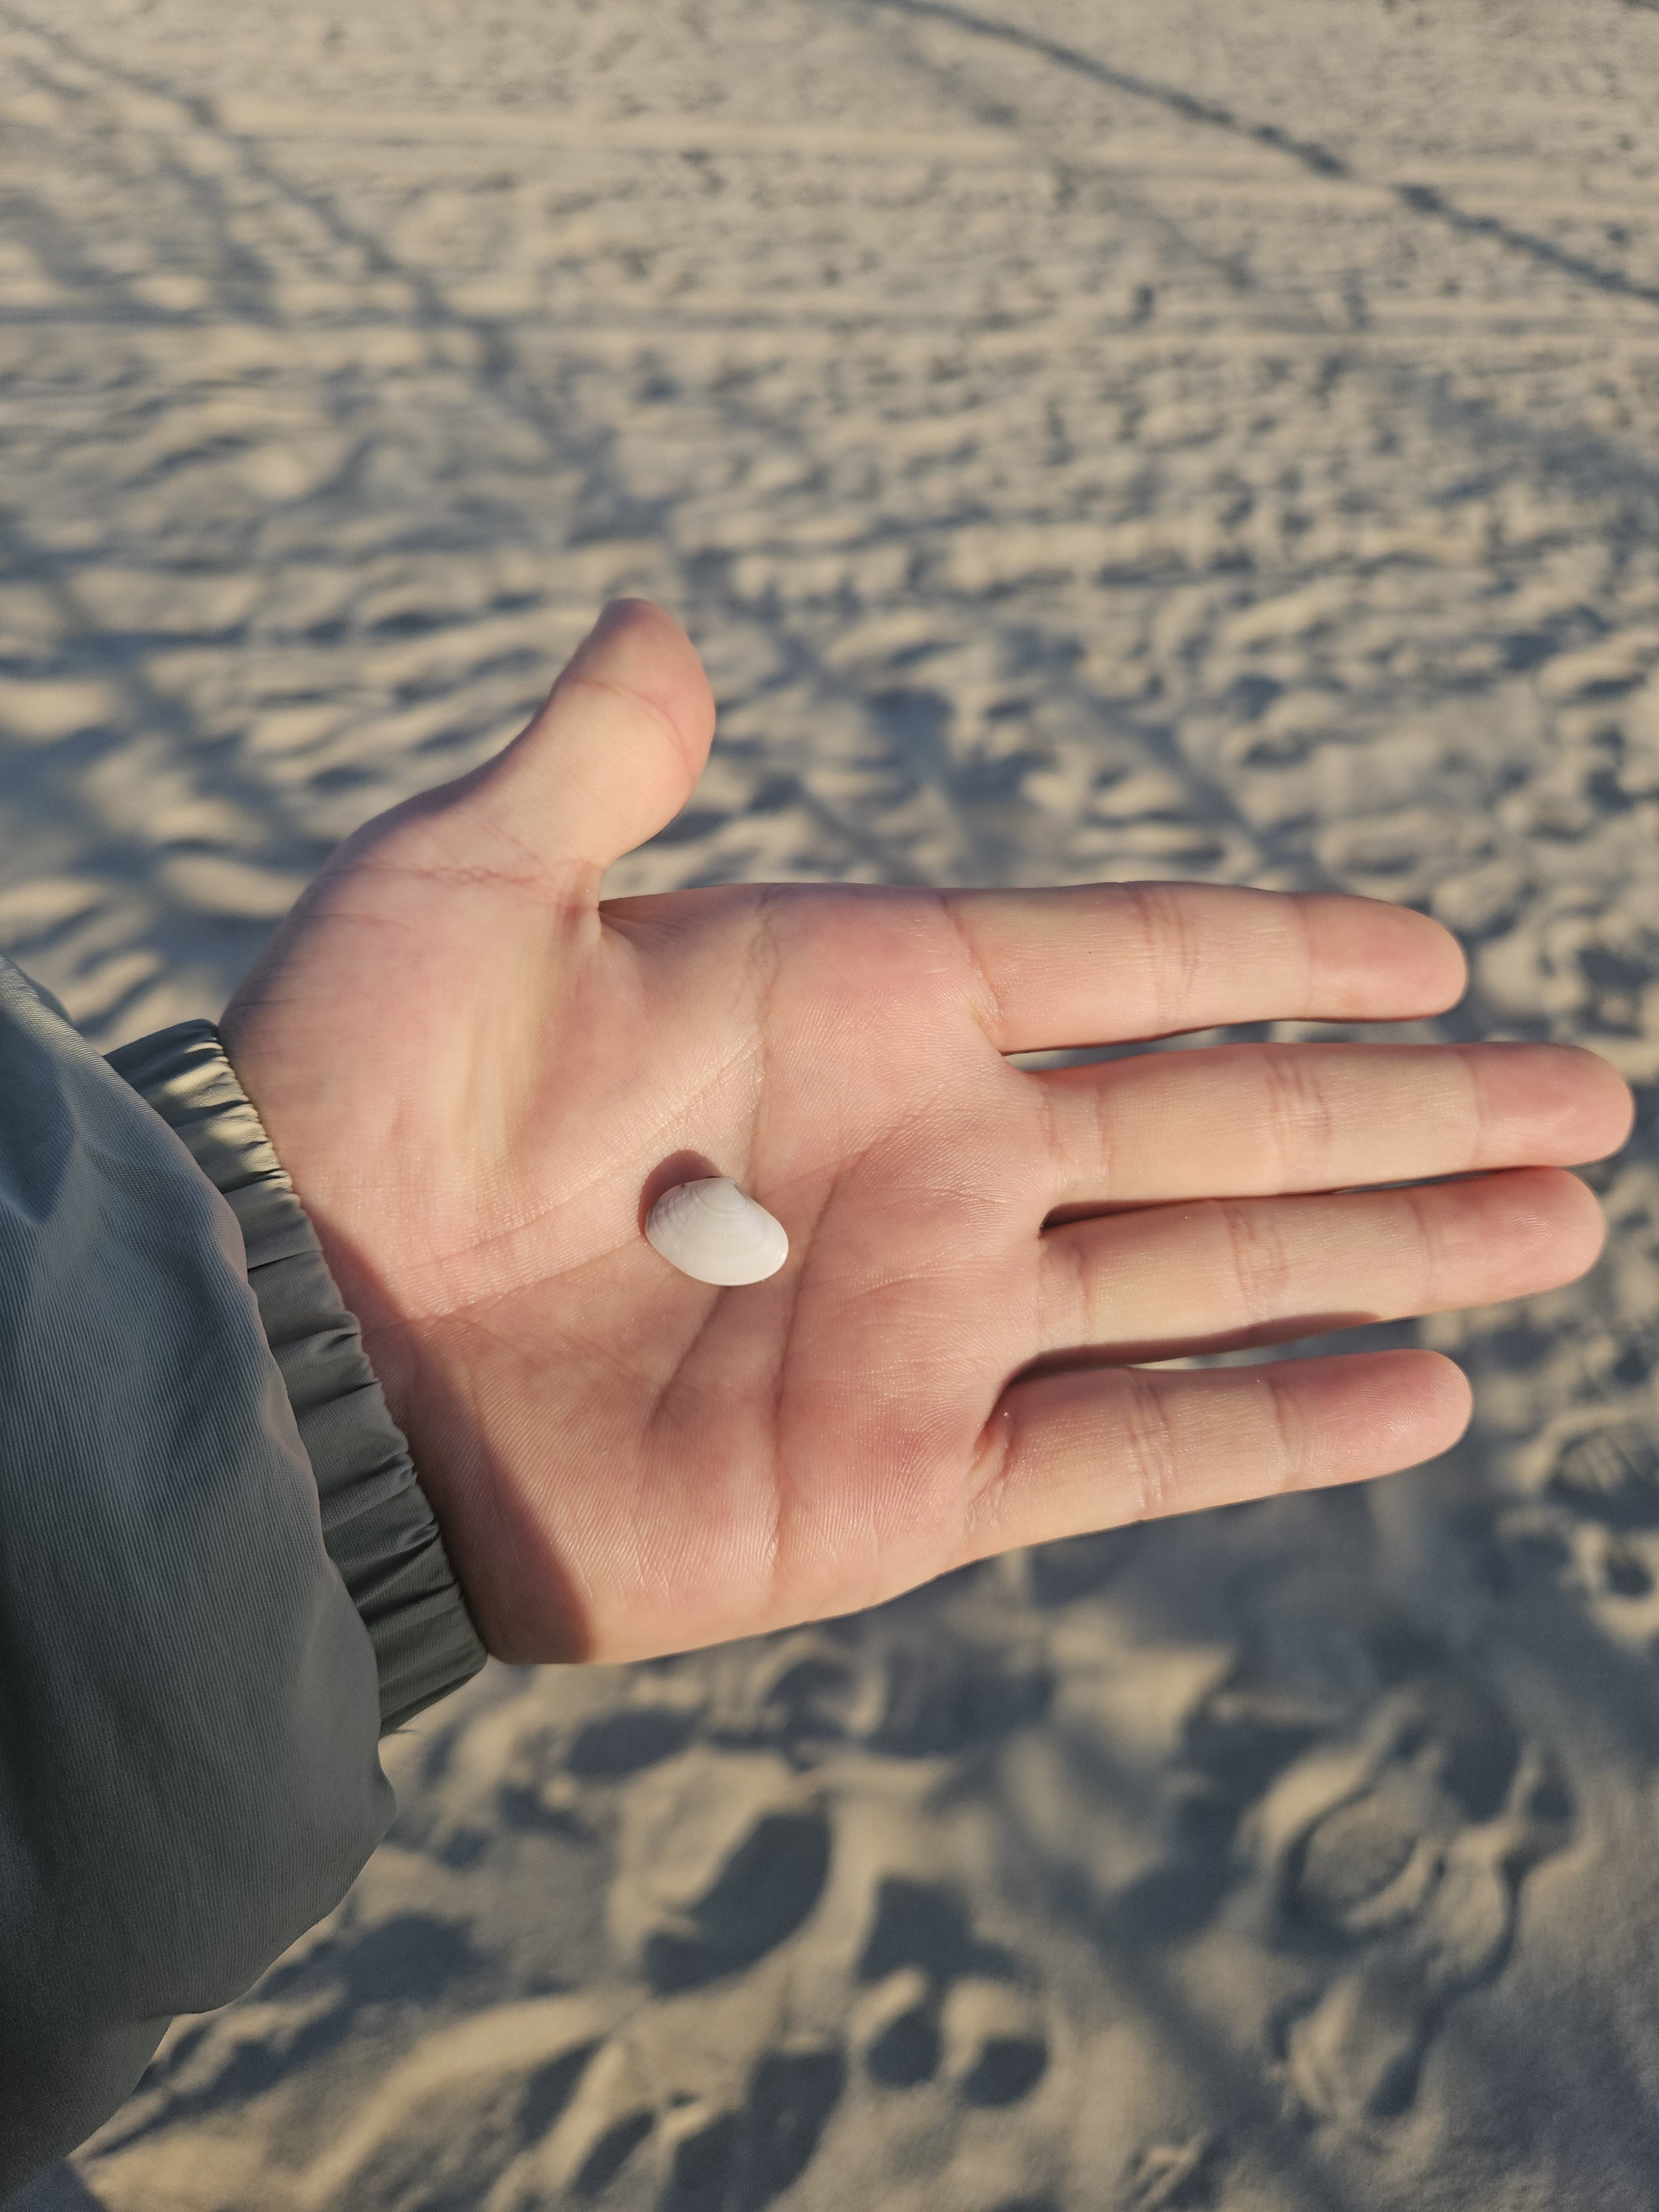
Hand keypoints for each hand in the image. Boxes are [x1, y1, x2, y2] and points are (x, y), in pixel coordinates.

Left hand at [220, 601, 1633, 1663]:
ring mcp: (934, 1324)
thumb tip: (657, 626)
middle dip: (1406, 1104)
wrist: (296, 1349)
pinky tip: (1425, 1390)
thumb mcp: (465, 883)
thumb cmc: (353, 1099)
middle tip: (1581, 1088)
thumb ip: (592, 765)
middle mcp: (932, 1160)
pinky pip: (1133, 1444)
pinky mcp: (907, 1481)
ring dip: (1394, 1246)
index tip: (1431, 948)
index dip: (1281, 950)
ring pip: (1218, 1274)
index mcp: (862, 1002)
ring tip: (1556, 1216)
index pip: (1128, 961)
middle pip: (1225, 1118)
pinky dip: (1279, 1422)